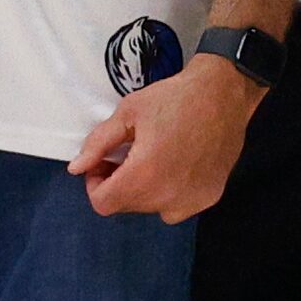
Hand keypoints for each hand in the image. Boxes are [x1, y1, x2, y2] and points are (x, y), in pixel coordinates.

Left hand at [67, 55, 260, 221]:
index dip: (96, 183)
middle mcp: (167, 196)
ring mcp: (191, 201)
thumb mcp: (129, 113)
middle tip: (128, 153)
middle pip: (126, 205)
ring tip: (156, 156)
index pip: (103, 204)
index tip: (104, 163)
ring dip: (145, 189)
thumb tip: (77, 167)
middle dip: (120, 183)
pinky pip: (177, 206)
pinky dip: (170, 192)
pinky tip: (178, 164)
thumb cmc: (175, 98)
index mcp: (144, 175)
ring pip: (151, 207)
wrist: (223, 93)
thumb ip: (99, 143)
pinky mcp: (208, 198)